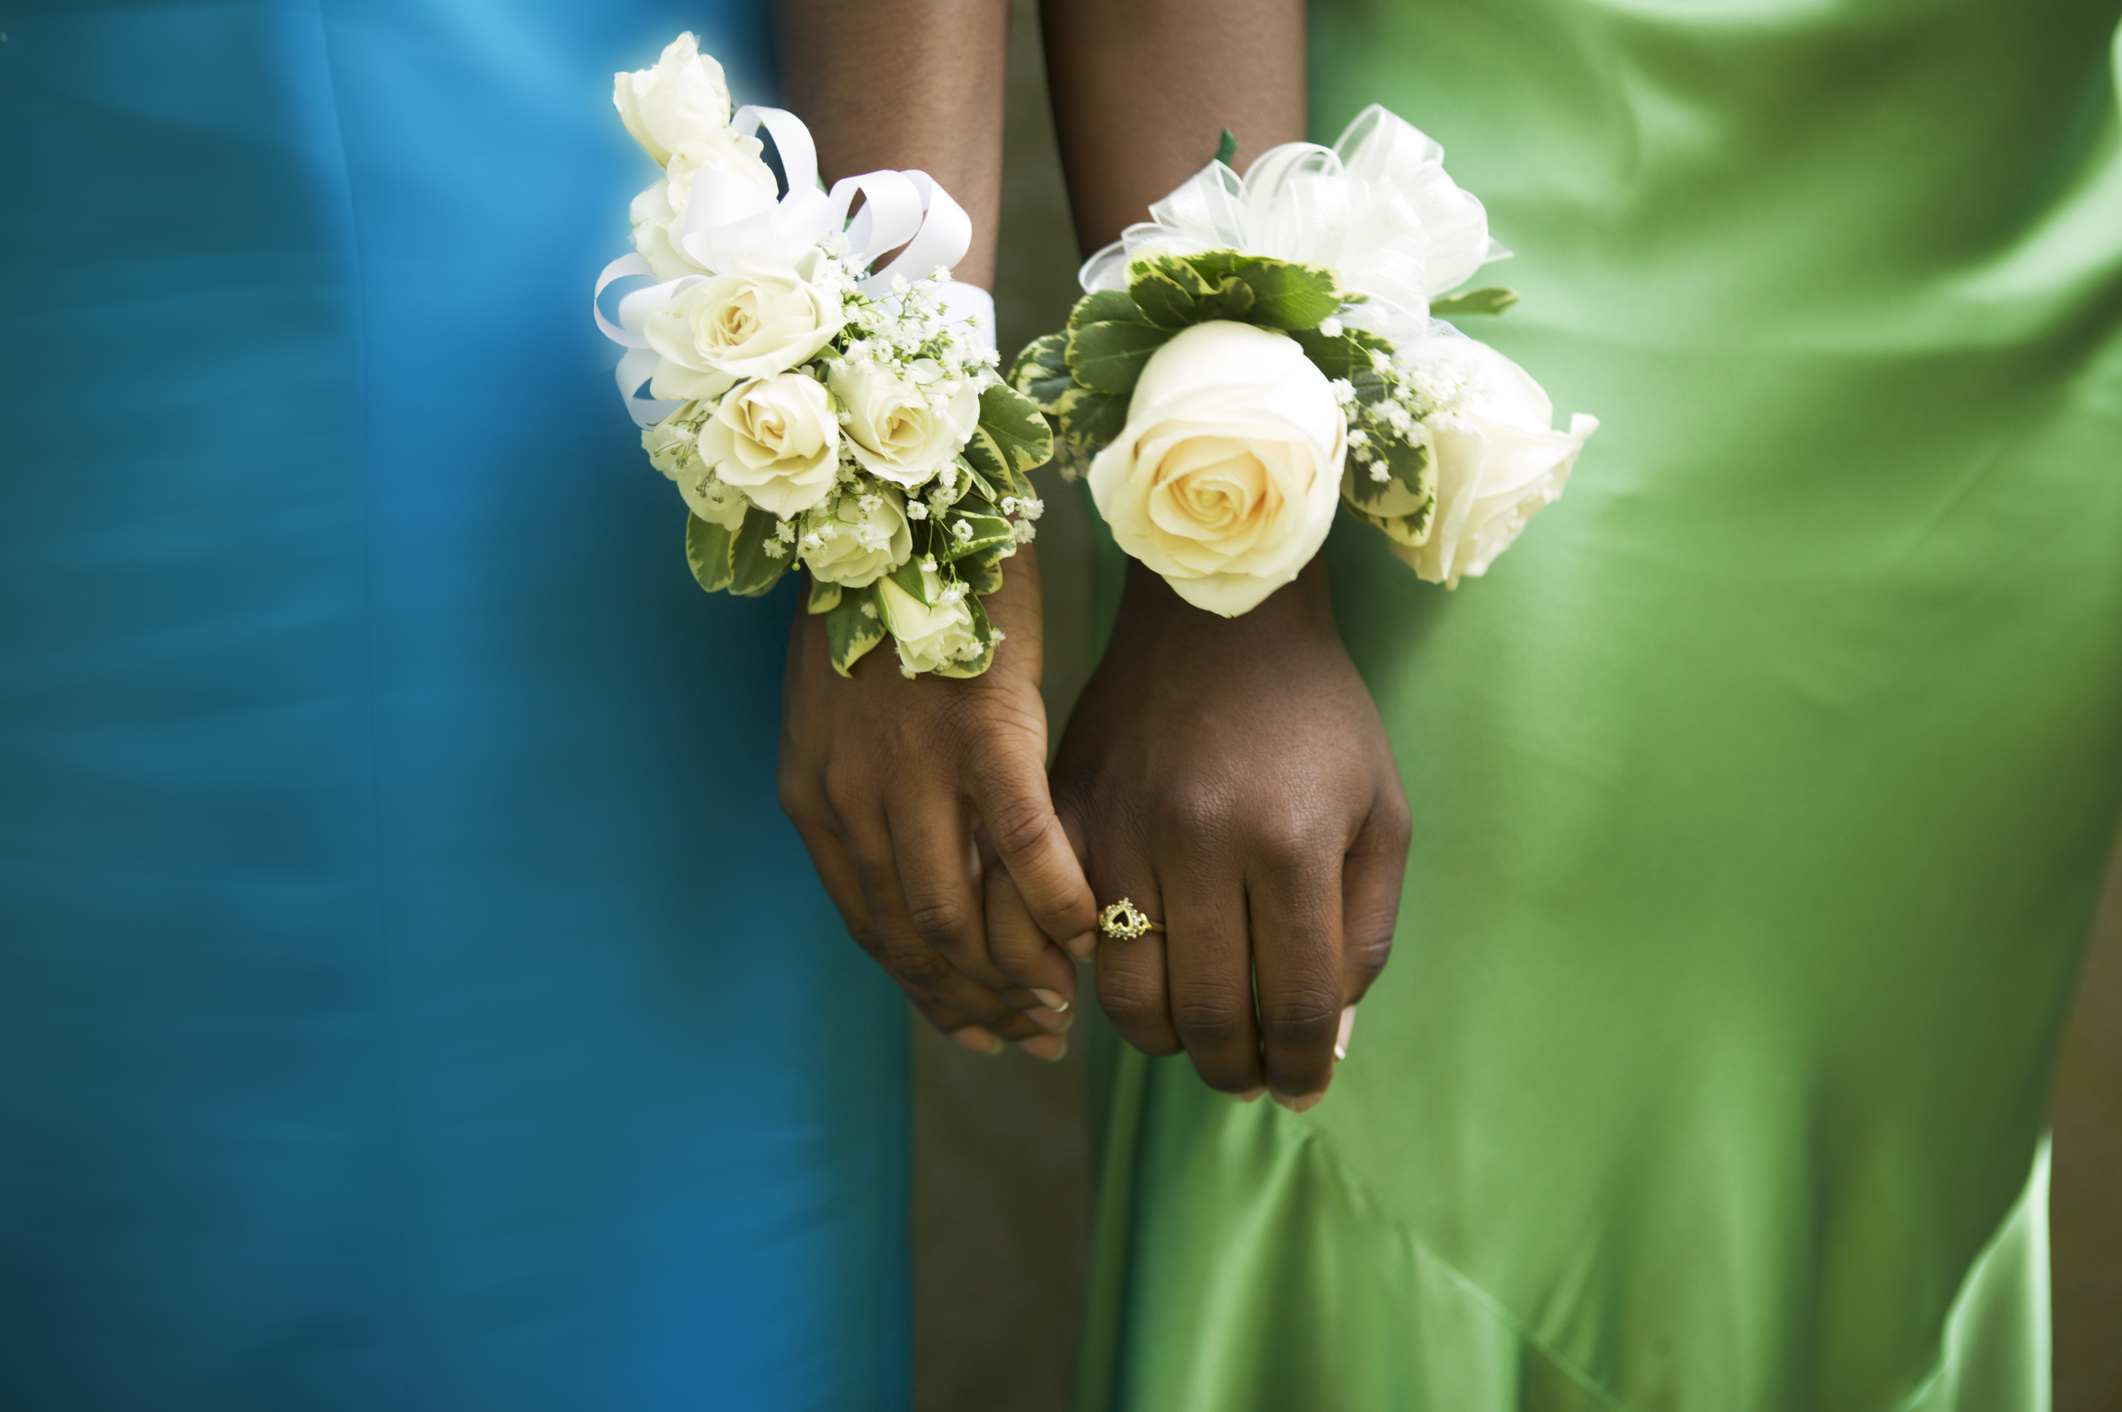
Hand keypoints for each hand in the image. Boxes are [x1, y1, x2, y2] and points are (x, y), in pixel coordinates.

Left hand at [778, 546, 1097, 1058]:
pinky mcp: (981, 733)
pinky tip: (1093, 935)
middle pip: (912, 935)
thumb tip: (932, 864)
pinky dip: (1058, 904)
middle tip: (1032, 1040)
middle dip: (973, 1002)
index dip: (925, 990)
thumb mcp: (848, 706)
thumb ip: (874, 790)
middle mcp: (853, 799)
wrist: (902, 498)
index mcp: (815, 797)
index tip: (973, 1029)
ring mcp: (913, 770)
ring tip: (1064, 1008)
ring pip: (960, 912)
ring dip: (1016, 974)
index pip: (871, 925)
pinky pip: (1023, 848)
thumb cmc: (884, 594)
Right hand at [1048, 557, 1408, 1105]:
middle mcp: (1198, 845)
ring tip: (1194, 1038)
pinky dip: (1099, 982)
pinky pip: (1065, 936)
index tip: (1301, 1089)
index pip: (1292, 1005)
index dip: (1299, 1068)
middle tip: (1248, 1078)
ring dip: (1165, 1042)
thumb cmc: (1318, 716)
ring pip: (1127, 995)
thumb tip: (1321, 1044)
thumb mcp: (1382, 815)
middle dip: (1235, 1071)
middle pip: (1205, 1016)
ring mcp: (1121, 831)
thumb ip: (1363, 935)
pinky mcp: (1068, 816)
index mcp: (1288, 845)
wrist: (1218, 612)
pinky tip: (1138, 979)